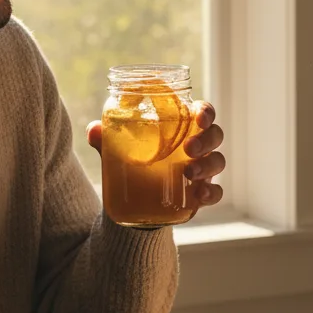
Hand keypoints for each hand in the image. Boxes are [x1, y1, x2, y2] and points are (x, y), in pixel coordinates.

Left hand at [86, 100, 225, 212]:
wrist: (134, 201)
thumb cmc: (133, 164)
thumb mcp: (118, 150)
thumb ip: (107, 140)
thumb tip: (94, 131)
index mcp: (182, 127)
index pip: (201, 112)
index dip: (206, 112)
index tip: (199, 116)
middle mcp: (198, 145)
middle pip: (215, 135)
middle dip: (206, 139)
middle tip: (189, 149)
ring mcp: (203, 169)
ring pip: (218, 162)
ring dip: (207, 166)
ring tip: (189, 173)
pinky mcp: (201, 193)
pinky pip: (216, 192)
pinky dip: (212, 193)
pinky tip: (200, 195)